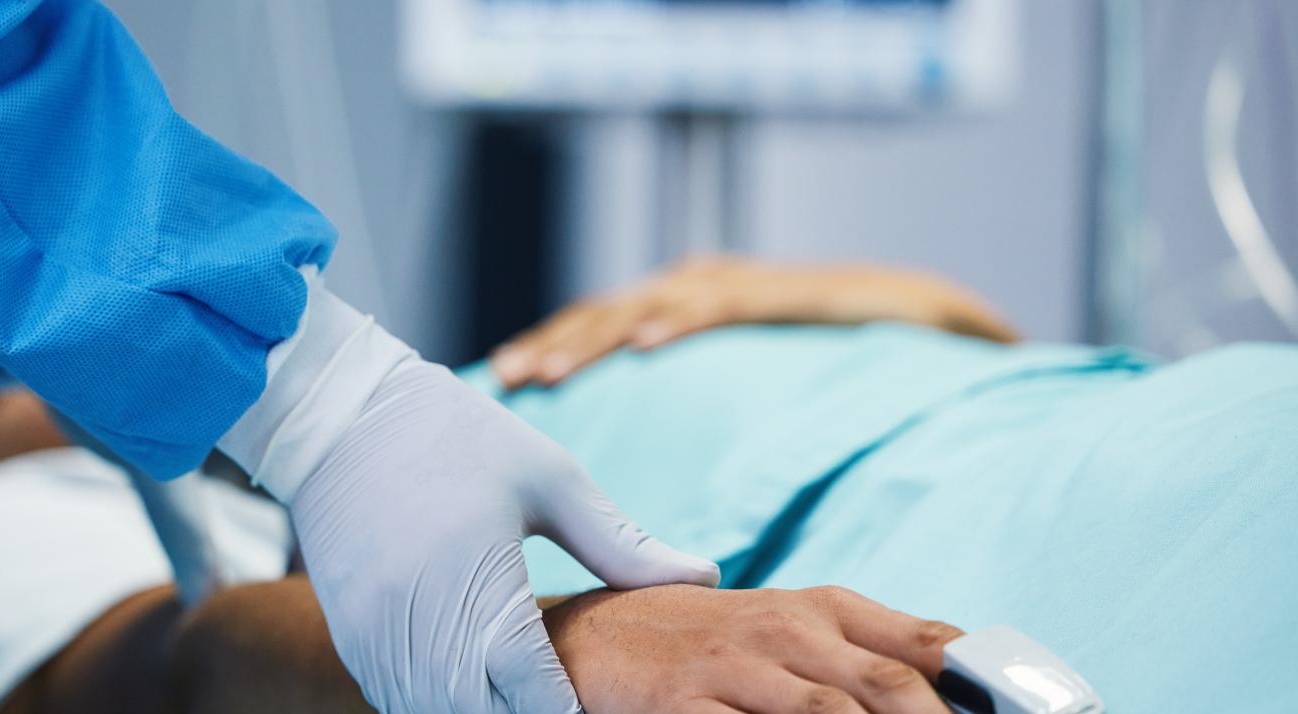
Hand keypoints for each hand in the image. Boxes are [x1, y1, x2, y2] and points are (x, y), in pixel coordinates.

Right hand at [289, 358, 719, 712]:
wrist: (337, 412)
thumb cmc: (453, 434)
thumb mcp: (549, 480)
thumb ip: (622, 545)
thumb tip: (704, 576)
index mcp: (482, 589)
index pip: (538, 695)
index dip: (573, 713)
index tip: (602, 707)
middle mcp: (422, 626)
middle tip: (565, 700)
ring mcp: (377, 635)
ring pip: (432, 713)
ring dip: (477, 710)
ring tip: (518, 694)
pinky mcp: (350, 631)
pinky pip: (393, 695)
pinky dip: (433, 699)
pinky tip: (466, 681)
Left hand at [491, 258, 1019, 389]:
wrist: (932, 317)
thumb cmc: (836, 357)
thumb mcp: (747, 378)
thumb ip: (696, 403)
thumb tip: (642, 467)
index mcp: (682, 302)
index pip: (599, 324)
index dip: (552, 347)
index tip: (504, 379)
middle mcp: (701, 283)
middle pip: (608, 313)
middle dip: (554, 344)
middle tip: (506, 377)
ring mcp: (742, 283)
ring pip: (650, 305)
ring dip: (596, 337)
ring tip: (553, 370)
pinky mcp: (788, 291)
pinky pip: (725, 304)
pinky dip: (682, 318)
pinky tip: (646, 342)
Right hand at [544, 585, 963, 713]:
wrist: (590, 634)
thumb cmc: (710, 642)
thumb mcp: (792, 630)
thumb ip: (871, 651)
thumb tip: (964, 691)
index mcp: (825, 610)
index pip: (930, 646)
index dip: (991, 686)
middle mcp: (787, 631)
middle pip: (894, 687)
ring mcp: (735, 668)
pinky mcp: (684, 706)